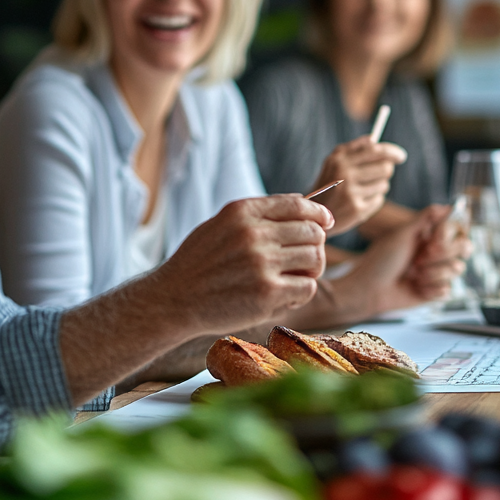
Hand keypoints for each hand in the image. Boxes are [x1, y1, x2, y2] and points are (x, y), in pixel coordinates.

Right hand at [149, 195, 332, 337]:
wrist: (173, 299)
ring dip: (311, 269)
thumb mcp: (221, 224)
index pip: (298, 204)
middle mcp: (254, 233)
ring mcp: (262, 263)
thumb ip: (258, 213)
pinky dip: (302, 291)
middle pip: (312, 231)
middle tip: (305, 258)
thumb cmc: (199, 262)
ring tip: (296, 277)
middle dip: (315, 244)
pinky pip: (308, 286)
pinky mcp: (267, 293)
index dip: (319, 214)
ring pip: (315, 258)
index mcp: (242, 211)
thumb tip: (304, 201)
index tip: (326, 223)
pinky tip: (285, 294)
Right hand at [313, 136, 407, 235]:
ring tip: (363, 189)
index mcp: (340, 159)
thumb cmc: (329, 183)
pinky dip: (374, 199)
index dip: (392, 152)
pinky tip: (360, 201)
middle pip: (385, 168)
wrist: (315, 212)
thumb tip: (374, 138)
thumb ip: (353, 148)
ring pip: (384, 185)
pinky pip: (379, 199)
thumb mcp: (334, 161)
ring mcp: (351, 193)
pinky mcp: (357, 210)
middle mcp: (345, 175)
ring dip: (378, 186)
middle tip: (382, 173)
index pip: (375, 151)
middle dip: (386, 170)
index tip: (401, 156)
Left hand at [331, 204, 467, 318]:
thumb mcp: (402, 234)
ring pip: (457, 268)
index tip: (434, 240)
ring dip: (433, 273)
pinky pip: (448, 289)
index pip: (458, 227)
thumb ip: (425, 218)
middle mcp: (437, 253)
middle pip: (465, 247)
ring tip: (413, 275)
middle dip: (443, 254)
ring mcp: (437, 272)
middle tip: (419, 259)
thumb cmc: (381, 260)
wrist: (370, 290)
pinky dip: (430, 289)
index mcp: (430, 235)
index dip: (450, 233)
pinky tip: (415, 288)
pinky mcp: (435, 292)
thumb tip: (447, 206)